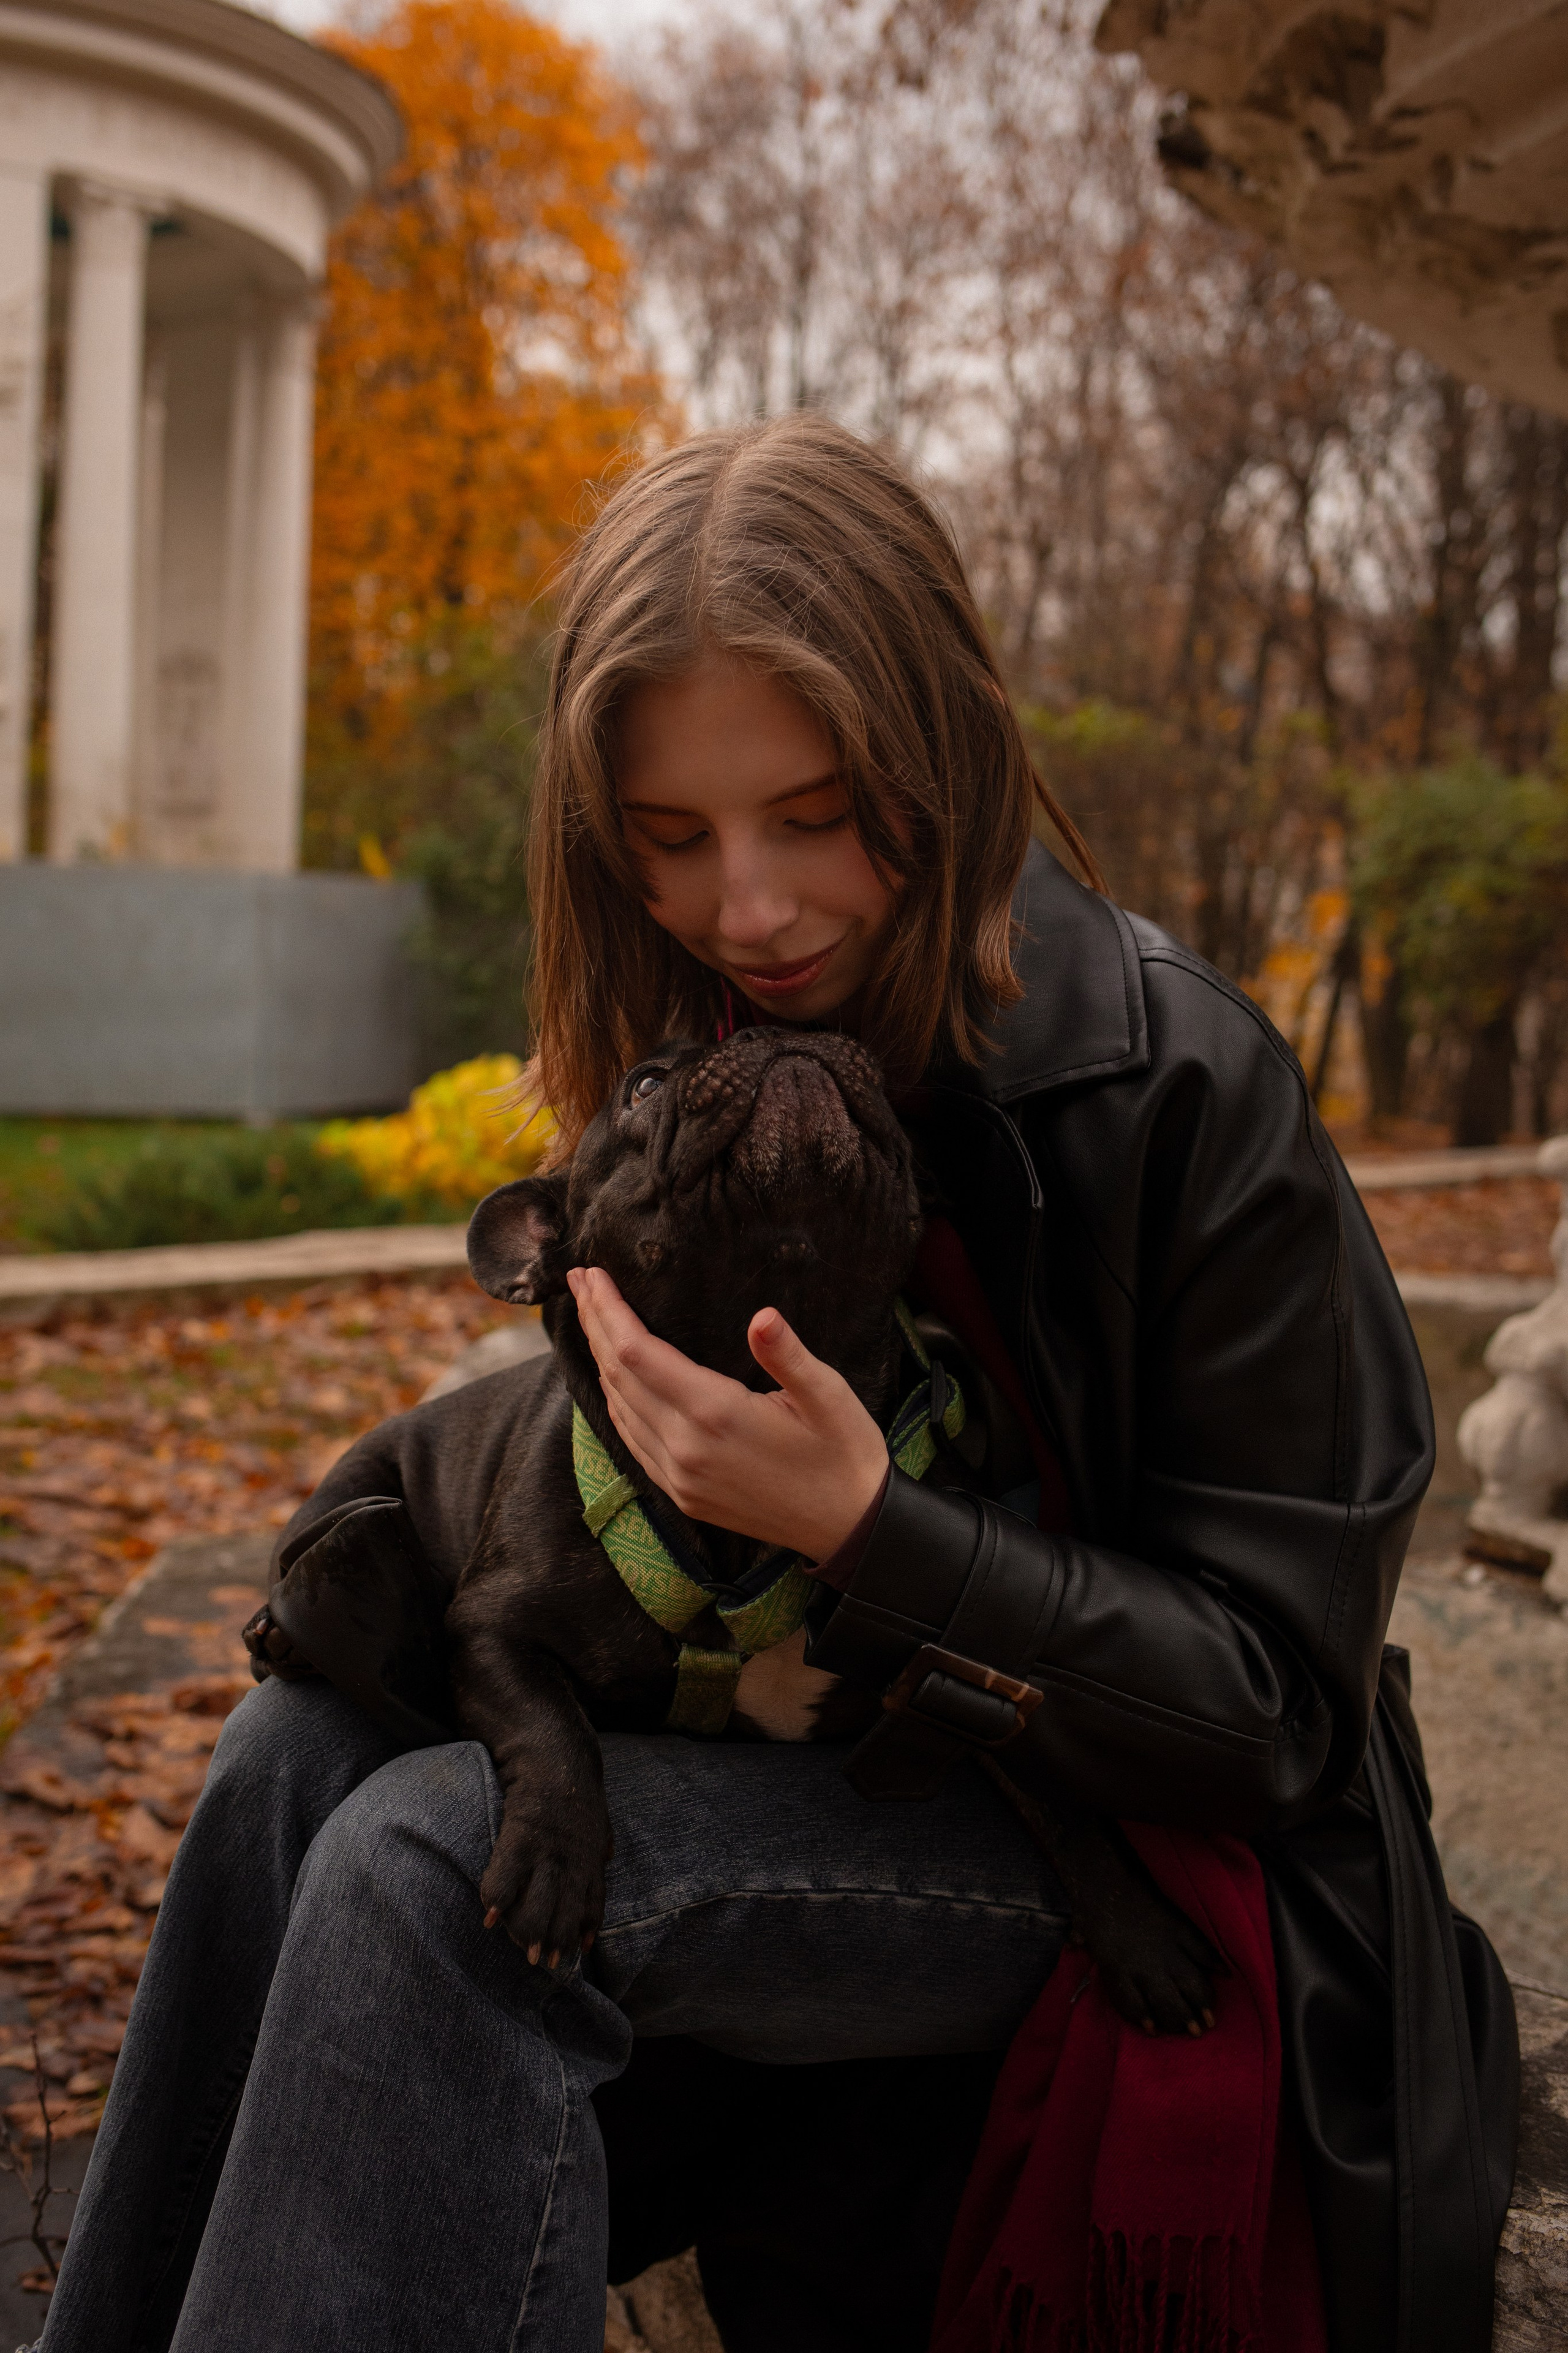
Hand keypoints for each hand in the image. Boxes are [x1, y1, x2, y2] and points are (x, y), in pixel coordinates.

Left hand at [567, 1266, 888, 1559]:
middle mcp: (685, 1448)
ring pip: (618, 1408)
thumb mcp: (828, 1395)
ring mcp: (679, 1476)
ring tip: (589, 1319)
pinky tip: (612, 1379)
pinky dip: (615, 1401)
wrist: (848, 1525)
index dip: (609, 1311)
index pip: (638, 1353)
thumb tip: (762, 1316)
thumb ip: (789, 1354)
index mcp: (716, 1414)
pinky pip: (632, 1441)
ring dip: (598, 1359)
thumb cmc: (843, 1452)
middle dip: (594, 1324)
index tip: (593, 1275)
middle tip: (578, 1282)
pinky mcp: (683, 1495)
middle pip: (617, 1375)